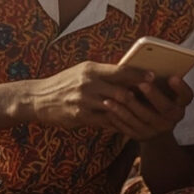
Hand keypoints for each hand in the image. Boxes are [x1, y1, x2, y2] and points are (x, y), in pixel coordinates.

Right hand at [25, 61, 192, 140]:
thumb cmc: (66, 82)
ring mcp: (83, 101)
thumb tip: (129, 72)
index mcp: (91, 69)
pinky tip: (127, 124)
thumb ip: (104, 73)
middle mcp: (88, 84)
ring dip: (130, 111)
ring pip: (114, 107)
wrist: (38, 98)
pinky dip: (117, 122)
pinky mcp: (79, 116)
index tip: (154, 76)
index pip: (121, 70)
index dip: (139, 73)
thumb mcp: (83, 71)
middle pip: (121, 90)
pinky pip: (104, 121)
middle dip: (139, 95)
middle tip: (155, 99)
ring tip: (145, 112)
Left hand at [103, 74, 193, 141]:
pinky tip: (109, 108)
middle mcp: (173, 119)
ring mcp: (158, 130)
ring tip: (115, 95)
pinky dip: (118, 117)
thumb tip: (150, 64)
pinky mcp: (142, 137)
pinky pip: (130, 128)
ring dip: (129, 106)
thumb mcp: (164, 91)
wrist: (153, 128)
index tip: (173, 76)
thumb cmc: (156, 99)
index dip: (181, 87)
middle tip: (142, 83)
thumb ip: (160, 80)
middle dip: (154, 95)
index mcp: (181, 104)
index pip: (186, 95)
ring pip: (144, 118)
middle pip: (166, 108)